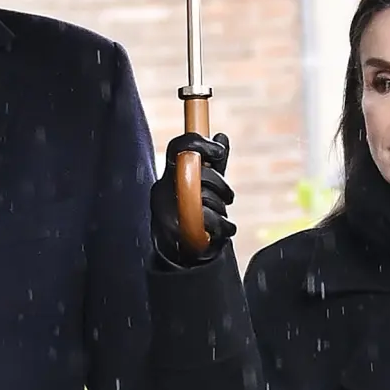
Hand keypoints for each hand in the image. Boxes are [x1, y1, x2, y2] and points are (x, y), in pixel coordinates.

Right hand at [150, 132, 235, 265]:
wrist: (182, 253)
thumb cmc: (193, 215)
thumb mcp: (204, 185)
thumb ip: (213, 162)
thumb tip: (222, 135)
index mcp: (168, 174)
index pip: (179, 147)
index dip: (200, 144)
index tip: (219, 151)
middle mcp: (162, 190)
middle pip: (199, 174)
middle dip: (221, 185)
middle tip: (227, 197)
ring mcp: (165, 211)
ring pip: (206, 199)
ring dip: (221, 210)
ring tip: (218, 218)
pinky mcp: (176, 232)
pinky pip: (209, 221)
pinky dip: (224, 227)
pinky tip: (223, 230)